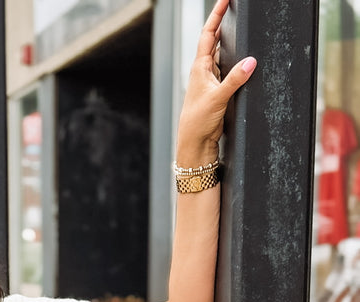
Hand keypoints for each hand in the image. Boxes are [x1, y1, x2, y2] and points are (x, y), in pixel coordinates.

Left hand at [177, 0, 256, 165]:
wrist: (194, 145)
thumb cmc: (198, 122)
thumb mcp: (218, 98)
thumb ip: (235, 79)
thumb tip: (251, 61)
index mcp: (200, 67)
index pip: (208, 33)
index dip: (216, 14)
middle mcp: (203, 71)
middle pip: (213, 40)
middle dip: (222, 22)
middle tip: (232, 7)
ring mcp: (210, 80)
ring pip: (220, 54)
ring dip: (228, 41)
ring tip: (237, 27)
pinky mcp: (216, 91)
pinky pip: (227, 70)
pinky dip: (233, 61)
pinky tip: (240, 60)